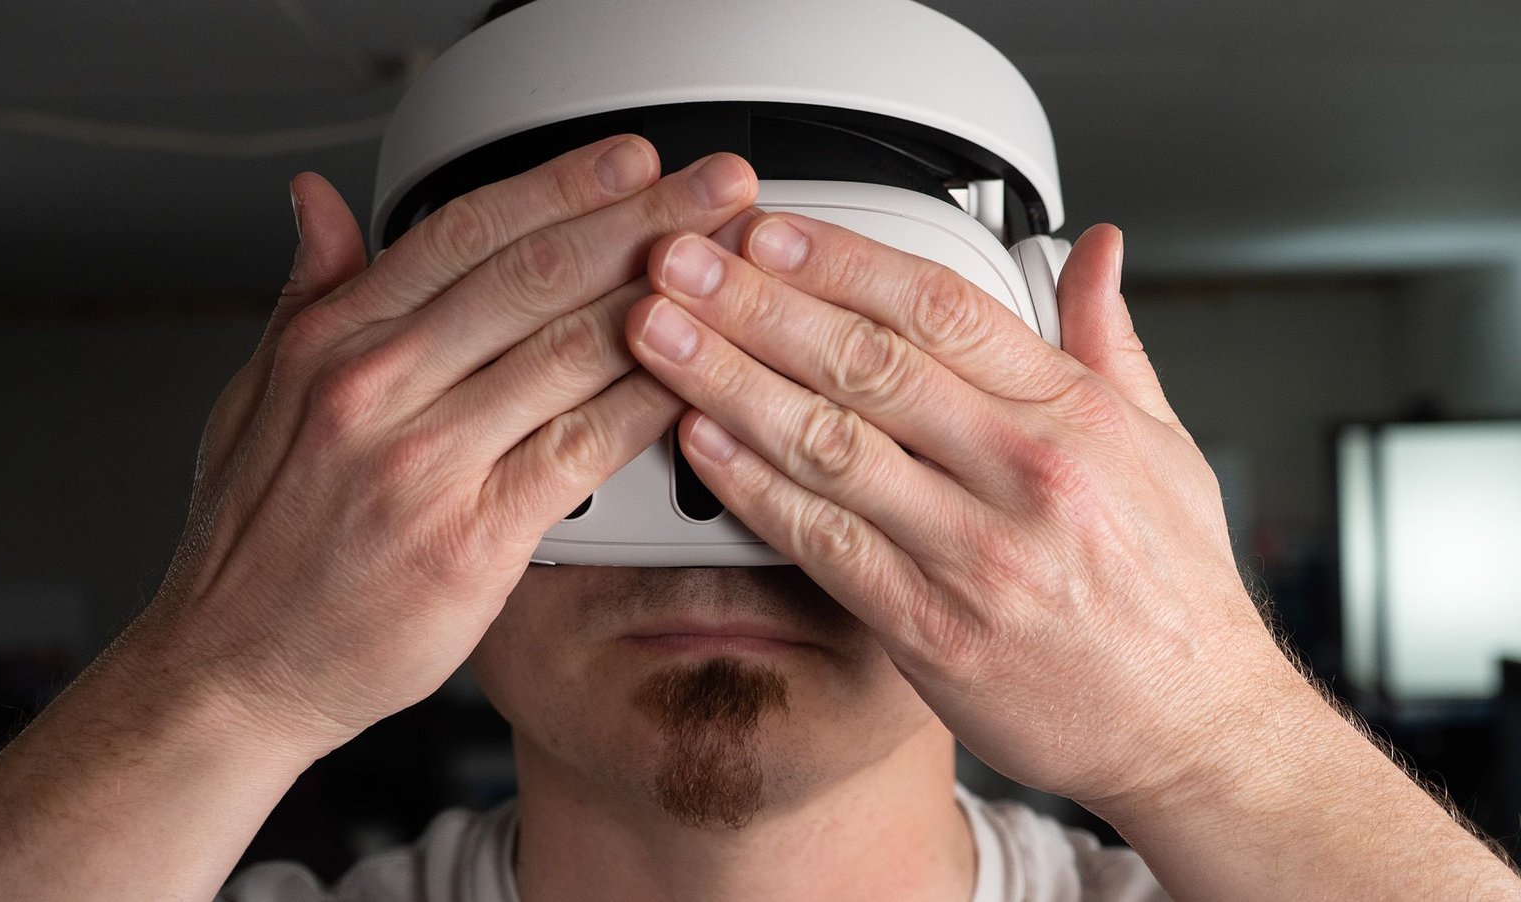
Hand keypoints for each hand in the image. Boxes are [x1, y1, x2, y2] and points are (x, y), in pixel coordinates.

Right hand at [118, 136, 762, 756]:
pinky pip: (578, 450)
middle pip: (532, 277)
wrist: (233, 670)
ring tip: (729, 270)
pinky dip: (645, 406)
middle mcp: (375, 388)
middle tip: (719, 190)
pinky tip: (696, 378)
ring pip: (565, 352)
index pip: (464, 234)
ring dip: (663, 302)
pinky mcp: (470, 539)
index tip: (633, 160)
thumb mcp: (251, 397)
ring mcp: (423, 463)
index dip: (561, 187)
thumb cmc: (253, 546)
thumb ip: (307, 295)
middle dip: (641, 222)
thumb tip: (319, 201)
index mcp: (332, 344)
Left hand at [624, 215, 1302, 808]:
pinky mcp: (932, 629)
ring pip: (830, 445)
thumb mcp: (1165, 443)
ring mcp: (975, 554)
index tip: (769, 229)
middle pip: (868, 364)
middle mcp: (1025, 474)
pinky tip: (700, 443)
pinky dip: (755, 488)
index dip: (842, 261)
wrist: (1192, 728)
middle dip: (757, 304)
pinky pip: (824, 544)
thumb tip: (1094, 249)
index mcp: (1076, 416)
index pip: (942, 308)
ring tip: (658, 337)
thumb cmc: (1171, 587)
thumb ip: (1109, 340)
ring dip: (729, 382)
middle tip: (680, 263)